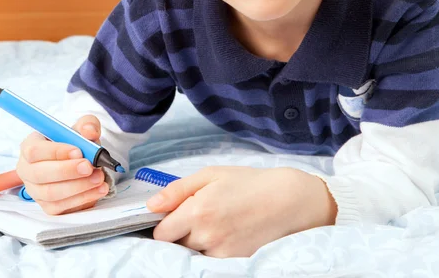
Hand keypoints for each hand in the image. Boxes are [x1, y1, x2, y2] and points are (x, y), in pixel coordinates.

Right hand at [15, 115, 109, 214]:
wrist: (82, 161)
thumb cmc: (76, 142)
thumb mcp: (83, 127)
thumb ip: (88, 125)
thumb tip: (89, 132)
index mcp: (30, 146)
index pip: (34, 150)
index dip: (56, 152)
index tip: (79, 152)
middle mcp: (28, 170)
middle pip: (40, 174)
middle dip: (68, 171)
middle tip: (89, 167)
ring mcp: (35, 191)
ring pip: (51, 193)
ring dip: (78, 187)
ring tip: (99, 178)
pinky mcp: (47, 206)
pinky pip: (61, 207)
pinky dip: (82, 199)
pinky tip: (98, 190)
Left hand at [146, 166, 336, 257]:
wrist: (287, 200)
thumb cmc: (247, 183)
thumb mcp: (210, 174)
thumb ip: (177, 190)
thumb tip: (151, 205)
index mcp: (198, 210)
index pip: (161, 233)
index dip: (163, 224)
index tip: (171, 216)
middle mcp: (207, 236)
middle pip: (175, 246)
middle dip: (180, 232)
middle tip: (197, 216)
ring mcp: (221, 253)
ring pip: (192, 254)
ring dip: (195, 243)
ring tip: (215, 223)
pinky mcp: (234, 263)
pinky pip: (210, 261)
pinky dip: (211, 251)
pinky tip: (225, 233)